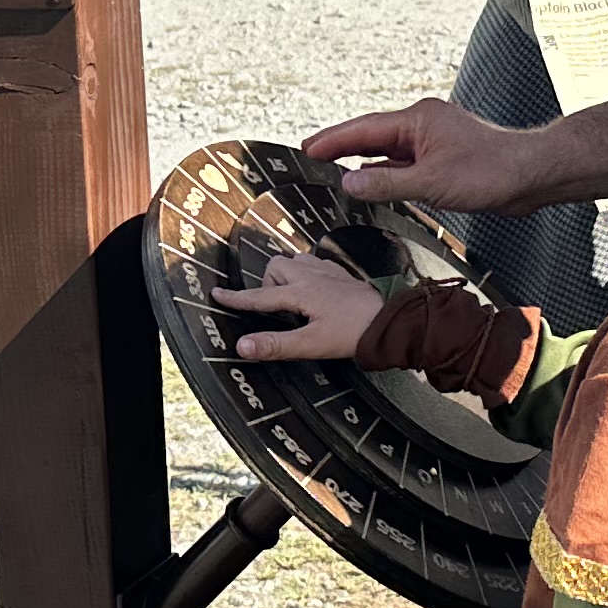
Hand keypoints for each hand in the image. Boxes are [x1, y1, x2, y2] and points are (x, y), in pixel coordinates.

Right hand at [212, 253, 382, 360]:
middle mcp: (312, 275)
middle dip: (269, 285)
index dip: (237, 298)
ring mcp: (328, 272)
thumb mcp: (311, 344)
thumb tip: (242, 346)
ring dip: (287, 278)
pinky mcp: (341, 274)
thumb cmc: (353, 333)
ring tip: (294, 302)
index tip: (218, 294)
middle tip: (277, 310)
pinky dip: (306, 275)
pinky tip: (315, 293)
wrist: (389, 322)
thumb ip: (275, 345)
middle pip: (276, 267)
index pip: (259, 296)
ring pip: (295, 262)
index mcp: (301, 292)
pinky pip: (314, 264)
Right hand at [304, 96, 542, 215]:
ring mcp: (434, 141)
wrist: (531, 176)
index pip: (364, 129)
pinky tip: (371, 180)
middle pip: (372, 136)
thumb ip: (386, 184)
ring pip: (388, 150)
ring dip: (362, 160)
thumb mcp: (430, 183)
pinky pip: (405, 163)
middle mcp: (423, 125)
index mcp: (418, 120)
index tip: (307, 148)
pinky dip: (385, 171)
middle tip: (311, 156)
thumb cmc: (491, 172)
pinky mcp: (444, 159)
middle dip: (342, 146)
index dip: (333, 139)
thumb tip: (349, 183)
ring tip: (332, 167)